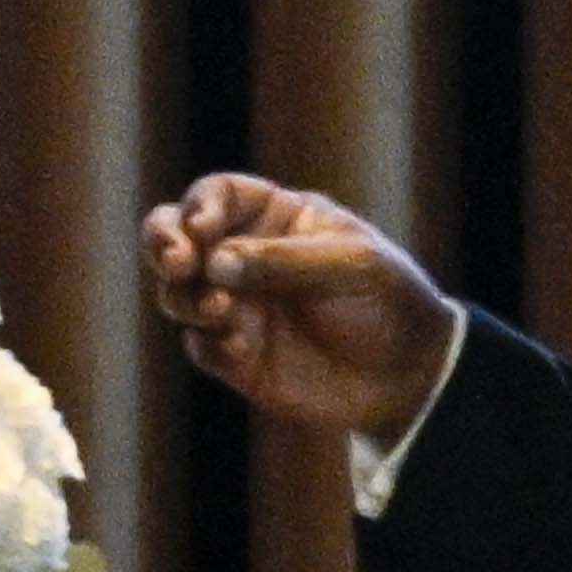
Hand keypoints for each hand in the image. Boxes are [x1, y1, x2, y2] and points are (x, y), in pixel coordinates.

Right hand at [144, 170, 457, 441]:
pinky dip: (208, 340)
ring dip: (184, 296)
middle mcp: (244, 256)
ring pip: (176, 291)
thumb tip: (214, 262)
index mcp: (275, 218)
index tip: (201, 228)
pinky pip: (198, 343)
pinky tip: (240, 346)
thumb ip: (283, 259)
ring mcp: (236, 305)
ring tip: (219, 308)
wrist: (409, 376)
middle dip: (162, 243)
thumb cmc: (389, 301)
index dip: (199, 205)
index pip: (218, 196)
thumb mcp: (353, 264)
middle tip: (175, 262)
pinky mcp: (234, 355)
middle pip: (175, 235)